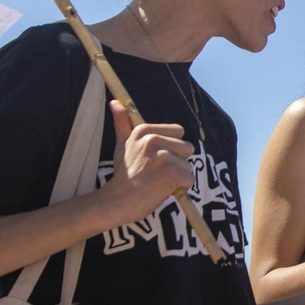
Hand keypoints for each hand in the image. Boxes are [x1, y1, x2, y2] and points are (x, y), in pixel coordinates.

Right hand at [97, 100, 196, 223]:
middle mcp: (153, 139)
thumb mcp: (122, 144)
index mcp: (144, 130)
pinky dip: (180, 188)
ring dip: (178, 176)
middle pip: (187, 147)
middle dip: (177, 162)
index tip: (155, 159)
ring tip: (158, 181)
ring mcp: (163, 156)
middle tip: (156, 173)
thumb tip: (115, 102)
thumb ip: (122, 122)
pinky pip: (189, 179)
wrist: (116, 201)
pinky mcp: (171, 173)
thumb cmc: (123, 174)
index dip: (171, 147)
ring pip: (188, 165)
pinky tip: (162, 189)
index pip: (178, 131)